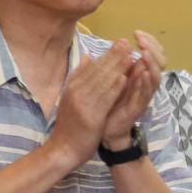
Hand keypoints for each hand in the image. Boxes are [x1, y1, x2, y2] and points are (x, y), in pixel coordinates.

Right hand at [52, 42, 131, 161]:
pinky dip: (114, 88)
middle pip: (97, 71)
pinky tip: (124, 78)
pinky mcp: (91, 116)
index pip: (91, 67)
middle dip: (113, 56)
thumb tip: (86, 56)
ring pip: (102, 82)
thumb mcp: (71, 98)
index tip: (118, 43)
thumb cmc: (70, 125)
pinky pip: (104, 99)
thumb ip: (78, 77)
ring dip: (116, 67)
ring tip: (129, 55)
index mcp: (72, 87)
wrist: (63, 149)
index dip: (106, 54)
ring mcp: (83, 104)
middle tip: (125, 43)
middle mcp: (76, 93)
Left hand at [102, 31, 164, 147]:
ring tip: (145, 53)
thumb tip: (118, 43)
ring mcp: (144, 94)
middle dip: (152, 48)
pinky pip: (147, 93)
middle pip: (160, 62)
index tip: (137, 33)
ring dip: (152, 63)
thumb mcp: (111, 77)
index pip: (153, 53)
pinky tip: (145, 73)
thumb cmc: (109, 100)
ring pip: (156, 76)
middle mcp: (146, 82)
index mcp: (140, 73)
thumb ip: (116, 62)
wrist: (103, 127)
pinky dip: (147, 83)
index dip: (149, 42)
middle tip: (141, 40)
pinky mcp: (139, 107)